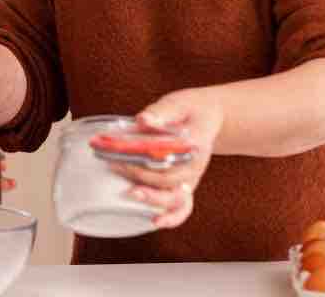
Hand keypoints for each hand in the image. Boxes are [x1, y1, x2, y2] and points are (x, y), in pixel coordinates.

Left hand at [111, 89, 223, 228]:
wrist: (209, 117)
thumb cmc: (190, 109)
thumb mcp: (178, 103)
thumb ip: (161, 111)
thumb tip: (143, 119)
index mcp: (194, 143)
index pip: (172, 155)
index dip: (148, 156)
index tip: (127, 153)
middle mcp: (194, 165)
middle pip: (169, 179)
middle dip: (140, 175)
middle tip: (115, 165)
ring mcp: (191, 178)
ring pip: (176, 198)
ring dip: (154, 199)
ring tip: (132, 195)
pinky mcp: (186, 186)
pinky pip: (184, 208)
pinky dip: (173, 218)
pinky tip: (154, 222)